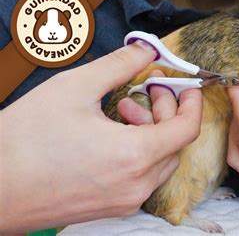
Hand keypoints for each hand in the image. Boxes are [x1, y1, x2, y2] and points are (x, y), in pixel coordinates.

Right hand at [0, 42, 201, 232]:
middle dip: (165, 112)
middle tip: (144, 92)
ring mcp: (125, 200)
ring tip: (121, 110)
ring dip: (150, 131)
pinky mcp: (112, 208)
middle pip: (174, 143)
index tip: (186, 86)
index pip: (187, 129)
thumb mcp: (75, 88)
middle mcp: (137, 184)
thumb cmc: (26, 140)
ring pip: (159, 161)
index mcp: (135, 155)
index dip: (192, 103)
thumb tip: (146, 50)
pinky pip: (141, 177)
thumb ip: (119, 65)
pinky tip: (112, 136)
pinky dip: (137, 152)